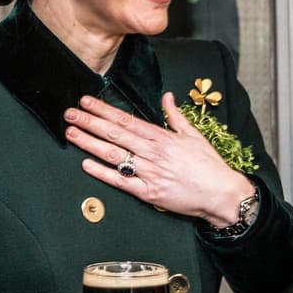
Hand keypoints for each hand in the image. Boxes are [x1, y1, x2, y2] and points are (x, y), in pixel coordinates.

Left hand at [64, 92, 254, 225]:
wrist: (222, 195)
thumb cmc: (209, 166)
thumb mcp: (194, 135)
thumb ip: (176, 116)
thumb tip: (167, 97)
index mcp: (162, 138)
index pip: (127, 120)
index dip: (105, 110)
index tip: (87, 102)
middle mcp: (153, 153)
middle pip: (115, 135)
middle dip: (90, 122)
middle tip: (70, 113)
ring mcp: (149, 173)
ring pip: (114, 155)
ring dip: (90, 143)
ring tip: (72, 133)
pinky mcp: (148, 193)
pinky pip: (120, 181)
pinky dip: (102, 172)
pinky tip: (86, 163)